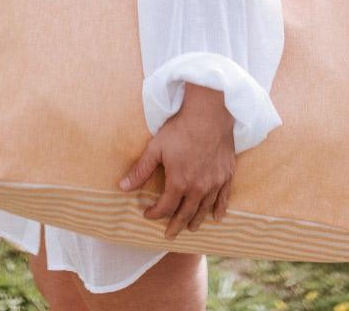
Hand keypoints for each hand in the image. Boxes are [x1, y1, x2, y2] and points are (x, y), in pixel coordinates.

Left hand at [118, 84, 236, 240]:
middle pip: (185, 214)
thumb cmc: (180, 129)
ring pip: (204, 209)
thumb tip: (122, 187)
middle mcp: (198, 188)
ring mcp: (214, 183)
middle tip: (169, 235)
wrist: (209, 113)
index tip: (147, 214)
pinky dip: (219, 210)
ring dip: (195, 220)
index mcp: (179, 183)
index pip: (166, 207)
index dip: (155, 213)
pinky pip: (223, 198)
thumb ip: (141, 170)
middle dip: (175, 225)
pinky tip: (217, 217)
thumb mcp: (155, 148)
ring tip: (189, 228)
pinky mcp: (226, 175)